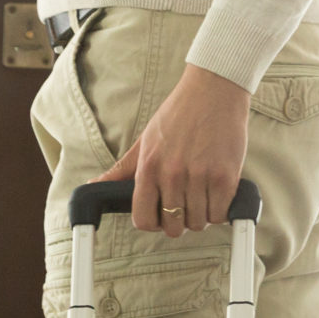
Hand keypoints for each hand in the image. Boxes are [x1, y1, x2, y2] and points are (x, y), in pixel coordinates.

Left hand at [95, 65, 252, 236]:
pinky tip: (216, 192)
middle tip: (184, 205)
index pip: (143, 219)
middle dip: (179, 221)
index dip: (152, 222)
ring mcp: (200, 177)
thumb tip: (93, 186)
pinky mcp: (225, 177)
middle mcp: (172, 174)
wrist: (213, 90)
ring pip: (198, 223)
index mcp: (148, 167)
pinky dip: (219, 209)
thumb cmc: (178, 114)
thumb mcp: (145, 140)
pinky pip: (220, 214)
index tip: (160, 215)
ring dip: (201, 215)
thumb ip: (121, 169)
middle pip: (173, 227)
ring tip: (201, 194)